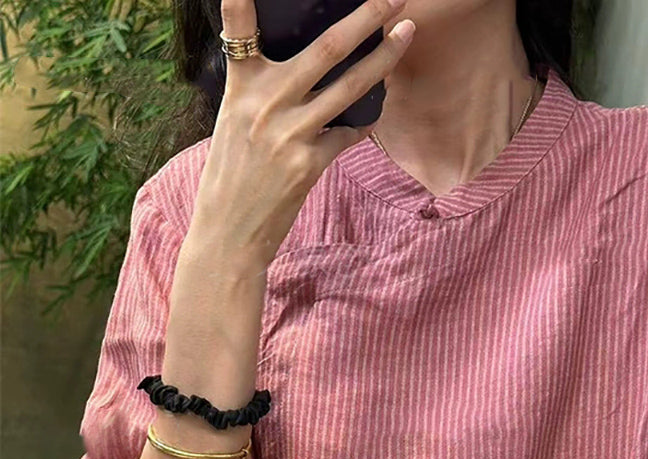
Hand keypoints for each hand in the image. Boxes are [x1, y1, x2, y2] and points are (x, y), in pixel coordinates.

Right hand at [197, 0, 415, 268]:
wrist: (230, 233)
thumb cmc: (231, 177)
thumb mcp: (233, 123)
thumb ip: (262, 93)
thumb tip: (304, 73)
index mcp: (241, 87)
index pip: (239, 30)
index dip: (242, 0)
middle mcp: (267, 103)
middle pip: (325, 49)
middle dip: (365, 17)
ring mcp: (291, 133)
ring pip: (350, 87)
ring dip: (384, 60)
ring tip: (405, 36)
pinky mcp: (310, 164)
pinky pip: (348, 134)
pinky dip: (362, 122)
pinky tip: (374, 112)